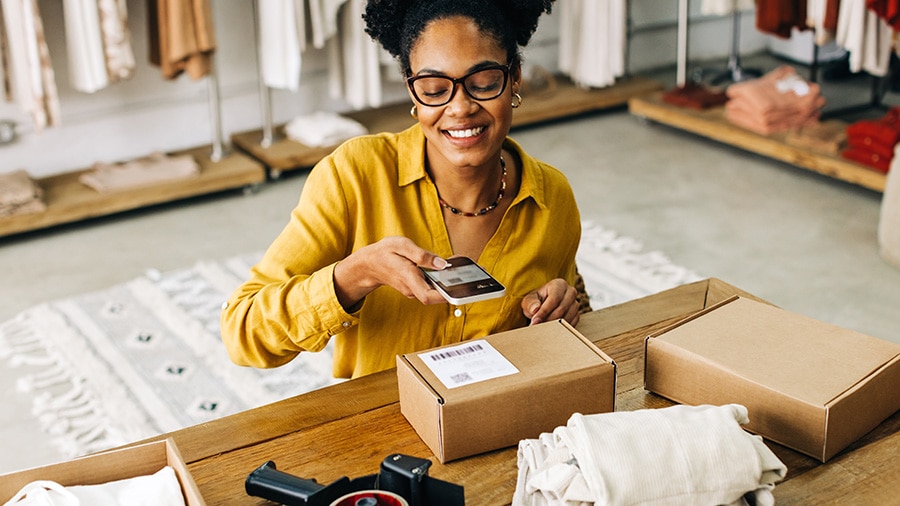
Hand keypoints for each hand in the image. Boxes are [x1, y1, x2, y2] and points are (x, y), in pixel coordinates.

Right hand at [333, 236, 448, 308]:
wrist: (369, 264)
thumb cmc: (384, 253)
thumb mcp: (401, 245)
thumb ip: (422, 255)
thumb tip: (442, 264)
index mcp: (408, 277)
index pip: (428, 296)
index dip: (445, 295)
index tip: (459, 290)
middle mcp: (411, 287)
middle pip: (435, 296)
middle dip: (451, 287)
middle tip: (464, 274)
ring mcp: (413, 289)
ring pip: (433, 291)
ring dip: (446, 283)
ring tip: (458, 268)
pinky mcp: (415, 287)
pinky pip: (430, 287)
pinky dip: (439, 280)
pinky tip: (445, 269)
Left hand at [521, 278, 580, 326]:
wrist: (543, 306)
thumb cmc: (536, 301)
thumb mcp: (529, 300)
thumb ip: (530, 303)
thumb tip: (535, 309)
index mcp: (559, 284)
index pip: (554, 298)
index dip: (544, 311)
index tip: (535, 321)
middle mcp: (570, 292)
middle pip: (561, 309)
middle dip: (548, 320)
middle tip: (537, 327)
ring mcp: (575, 304)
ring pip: (566, 318)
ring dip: (553, 326)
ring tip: (541, 328)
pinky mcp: (576, 315)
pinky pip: (570, 324)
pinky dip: (559, 329)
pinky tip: (550, 329)